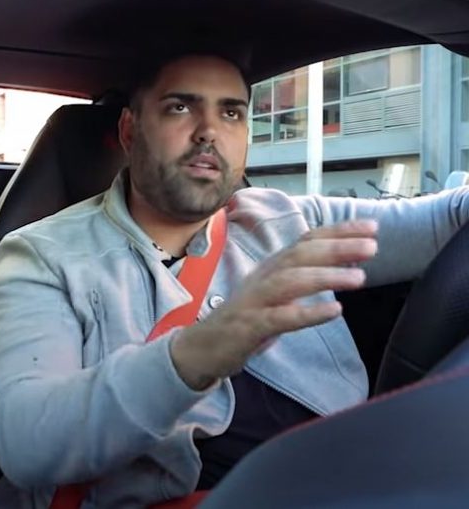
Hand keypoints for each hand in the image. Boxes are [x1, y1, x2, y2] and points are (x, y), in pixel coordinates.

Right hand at [170, 220, 378, 389]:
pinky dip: (308, 313)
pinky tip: (333, 311)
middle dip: (336, 248)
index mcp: (271, 268)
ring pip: (290, 281)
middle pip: (299, 255)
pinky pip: (280, 318)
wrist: (202, 348)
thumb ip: (306, 278)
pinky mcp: (249, 327)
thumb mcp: (276, 294)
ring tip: (359, 278)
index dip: (337, 232)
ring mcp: (254, 302)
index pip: (306, 241)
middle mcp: (263, 278)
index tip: (372, 227)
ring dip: (325, 276)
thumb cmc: (245, 320)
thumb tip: (348, 264)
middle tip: (372, 246)